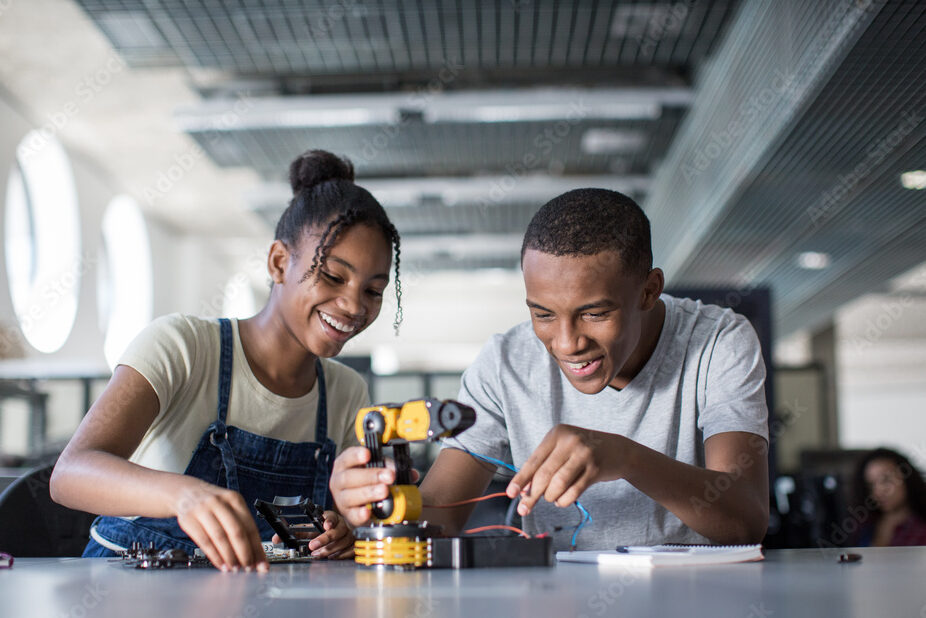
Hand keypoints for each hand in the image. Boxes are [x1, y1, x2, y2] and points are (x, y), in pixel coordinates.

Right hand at [172, 479, 267, 571]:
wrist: (185, 492)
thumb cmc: (212, 504)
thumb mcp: (229, 507)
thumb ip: (241, 527)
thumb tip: (255, 554)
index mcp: (234, 499)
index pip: (250, 526)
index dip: (257, 547)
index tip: (261, 563)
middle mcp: (219, 502)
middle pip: (237, 531)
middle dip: (244, 553)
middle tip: (248, 567)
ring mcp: (203, 510)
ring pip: (220, 537)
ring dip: (229, 557)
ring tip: (234, 568)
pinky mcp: (189, 519)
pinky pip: (204, 541)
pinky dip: (214, 556)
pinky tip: (220, 564)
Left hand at [270, 511, 355, 558]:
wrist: (340, 532)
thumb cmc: (322, 530)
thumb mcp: (309, 528)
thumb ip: (294, 533)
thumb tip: (275, 539)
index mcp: (331, 518)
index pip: (331, 517)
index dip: (329, 520)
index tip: (325, 525)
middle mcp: (342, 525)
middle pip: (336, 532)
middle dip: (324, 539)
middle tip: (312, 546)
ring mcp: (349, 535)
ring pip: (342, 543)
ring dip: (329, 550)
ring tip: (318, 554)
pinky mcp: (354, 544)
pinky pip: (349, 550)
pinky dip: (340, 555)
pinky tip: (331, 558)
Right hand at [329, 446, 419, 527]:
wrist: (356, 504)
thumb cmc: (366, 482)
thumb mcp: (376, 469)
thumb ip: (391, 468)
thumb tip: (412, 474)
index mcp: (345, 465)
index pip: (347, 457)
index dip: (356, 455)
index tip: (368, 454)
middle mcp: (339, 481)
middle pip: (349, 477)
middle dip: (371, 476)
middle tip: (389, 476)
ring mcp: (342, 499)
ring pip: (350, 496)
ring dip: (369, 493)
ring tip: (384, 491)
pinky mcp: (348, 515)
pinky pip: (353, 515)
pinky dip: (361, 514)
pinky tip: (368, 511)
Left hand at [506, 424, 621, 515]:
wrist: (618, 450)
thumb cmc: (584, 451)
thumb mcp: (563, 450)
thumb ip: (544, 467)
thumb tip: (524, 490)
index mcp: (557, 434)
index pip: (533, 461)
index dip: (521, 479)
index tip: (511, 493)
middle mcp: (569, 441)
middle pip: (544, 474)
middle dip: (532, 495)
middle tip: (525, 508)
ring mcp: (584, 454)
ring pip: (558, 484)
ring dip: (550, 497)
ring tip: (551, 498)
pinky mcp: (595, 469)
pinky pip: (574, 491)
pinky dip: (564, 500)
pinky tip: (562, 500)